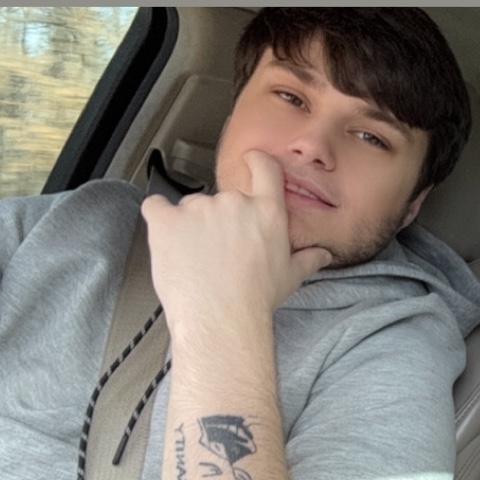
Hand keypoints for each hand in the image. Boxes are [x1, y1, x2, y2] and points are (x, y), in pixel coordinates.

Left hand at [141, 150, 331, 337]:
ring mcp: (198, 208)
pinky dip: (159, 218)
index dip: (256, 161)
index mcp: (266, 212)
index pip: (265, 168)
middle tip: (218, 250)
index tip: (250, 161)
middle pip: (222, 198)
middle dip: (218, 219)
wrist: (221, 318)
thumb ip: (307, 259)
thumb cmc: (255, 300)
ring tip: (194, 258)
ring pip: (191, 207)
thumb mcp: (290, 278)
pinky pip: (156, 207)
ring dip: (190, 225)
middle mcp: (234, 202)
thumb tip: (324, 255)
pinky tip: (166, 240)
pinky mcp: (167, 220)